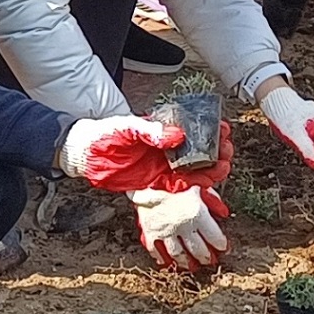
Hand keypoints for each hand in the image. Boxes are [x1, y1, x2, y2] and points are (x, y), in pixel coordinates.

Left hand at [59, 112, 227, 194]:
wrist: (86, 157)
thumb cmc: (105, 135)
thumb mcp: (127, 127)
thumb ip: (150, 130)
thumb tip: (175, 135)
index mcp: (162, 130)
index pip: (194, 128)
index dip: (211, 129)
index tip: (223, 130)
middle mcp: (168, 148)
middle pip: (201, 149)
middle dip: (218, 150)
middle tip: (226, 151)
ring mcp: (165, 165)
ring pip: (197, 168)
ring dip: (213, 167)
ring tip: (223, 167)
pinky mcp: (160, 183)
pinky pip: (184, 185)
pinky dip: (199, 184)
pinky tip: (209, 182)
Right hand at [129, 184, 229, 270]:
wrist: (146, 178)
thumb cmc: (174, 179)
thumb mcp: (199, 185)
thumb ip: (213, 199)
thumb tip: (223, 213)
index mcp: (198, 214)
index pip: (215, 238)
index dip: (221, 245)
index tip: (223, 247)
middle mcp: (183, 226)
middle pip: (198, 250)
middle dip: (206, 257)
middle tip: (210, 260)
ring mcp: (166, 232)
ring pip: (179, 254)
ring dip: (187, 262)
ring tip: (192, 265)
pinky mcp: (151, 233)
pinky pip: (157, 251)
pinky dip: (163, 258)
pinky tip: (168, 261)